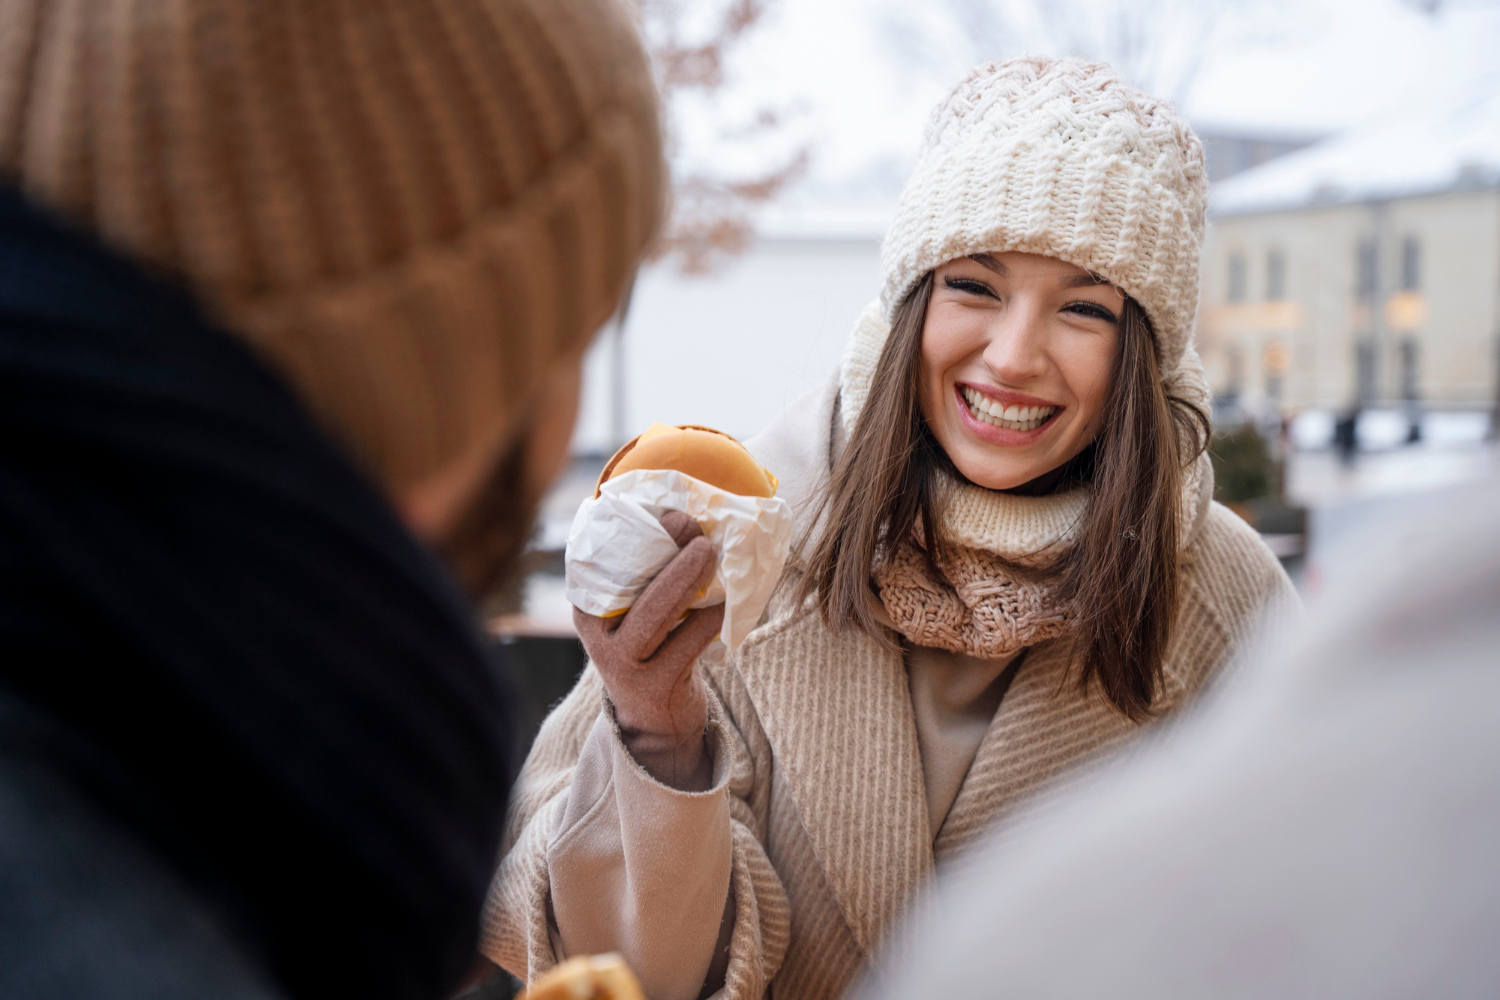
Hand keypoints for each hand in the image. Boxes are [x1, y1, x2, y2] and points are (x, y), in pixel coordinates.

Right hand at [573, 511, 723, 789]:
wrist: (652, 718)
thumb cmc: (649, 644)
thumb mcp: (634, 610)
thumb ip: (647, 572)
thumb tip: (687, 520)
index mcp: (589, 605)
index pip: (603, 562)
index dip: (637, 533)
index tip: (674, 514)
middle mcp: (598, 634)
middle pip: (631, 586)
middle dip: (668, 554)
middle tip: (699, 532)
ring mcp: (625, 664)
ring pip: (655, 615)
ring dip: (688, 581)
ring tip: (713, 555)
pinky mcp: (657, 686)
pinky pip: (688, 644)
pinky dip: (709, 618)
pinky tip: (726, 603)